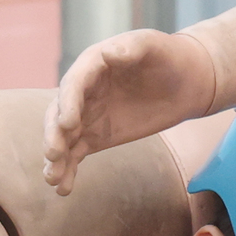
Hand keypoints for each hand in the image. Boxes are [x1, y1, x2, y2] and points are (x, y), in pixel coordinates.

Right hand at [43, 31, 215, 195]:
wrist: (183, 81)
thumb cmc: (166, 57)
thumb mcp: (153, 46)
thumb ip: (132, 48)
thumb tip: (110, 54)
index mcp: (91, 66)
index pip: (74, 85)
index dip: (68, 104)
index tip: (69, 125)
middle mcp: (83, 92)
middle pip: (59, 113)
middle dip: (54, 134)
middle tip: (53, 154)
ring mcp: (87, 116)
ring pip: (63, 138)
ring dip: (56, 159)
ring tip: (52, 180)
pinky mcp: (95, 137)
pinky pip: (76, 154)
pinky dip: (68, 171)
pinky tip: (63, 189)